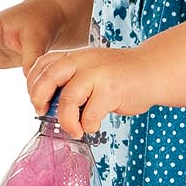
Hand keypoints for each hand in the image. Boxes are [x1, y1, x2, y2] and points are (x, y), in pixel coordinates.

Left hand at [26, 44, 156, 136]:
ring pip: (67, 99)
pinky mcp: (110, 90)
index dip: (33, 85)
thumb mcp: (90, 69)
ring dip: (66, 120)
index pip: (42, 65)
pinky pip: (89, 114)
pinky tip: (94, 124)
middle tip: (43, 113)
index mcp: (75, 56)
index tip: (38, 102)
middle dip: (39, 99)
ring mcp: (97, 74)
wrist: (152, 71)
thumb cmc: (120, 77)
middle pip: (48, 78)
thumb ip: (70, 80)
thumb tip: (47, 106)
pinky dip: (88, 125)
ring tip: (73, 129)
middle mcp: (82, 61)